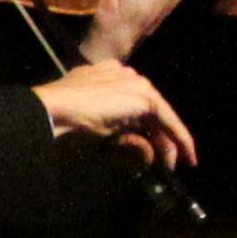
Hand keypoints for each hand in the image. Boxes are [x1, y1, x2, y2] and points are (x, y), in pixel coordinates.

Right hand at [35, 60, 197, 171]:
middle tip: (169, 162)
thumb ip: (122, 140)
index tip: (150, 145)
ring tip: (179, 163)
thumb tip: (146, 155)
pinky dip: (179, 138)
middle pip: (150, 110)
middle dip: (161, 137)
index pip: (133, 105)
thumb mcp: (96, 133)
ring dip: (171, 141)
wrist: (50, 111)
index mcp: (104, 77)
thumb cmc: (62, 122)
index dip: (144, 127)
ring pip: (160, 115)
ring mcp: (133, 82)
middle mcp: (122, 74)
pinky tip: (186, 155)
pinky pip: (168, 120)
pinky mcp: (143, 96)